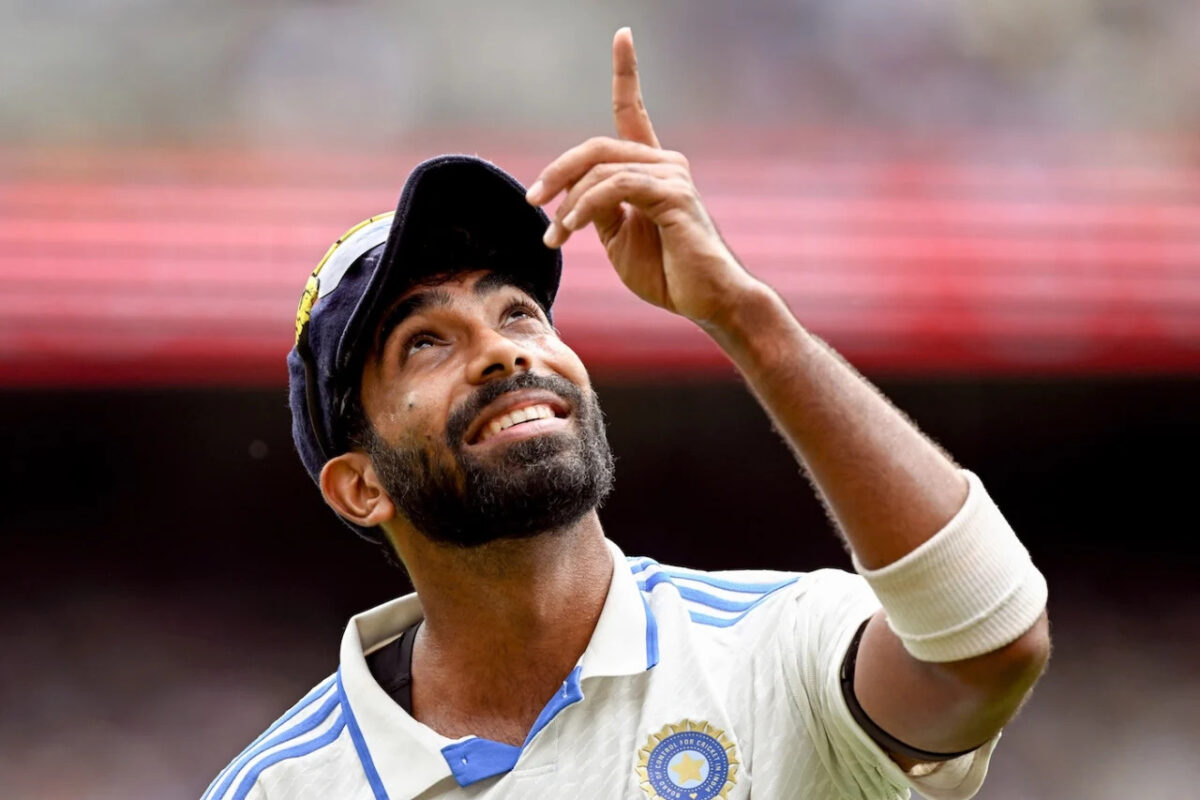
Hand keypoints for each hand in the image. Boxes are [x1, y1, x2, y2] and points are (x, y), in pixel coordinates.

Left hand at [525, 28, 753, 324]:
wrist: (707, 302)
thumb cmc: (667, 274)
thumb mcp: (619, 239)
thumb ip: (598, 210)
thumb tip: (573, 195)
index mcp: (651, 169)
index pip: (633, 111)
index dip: (627, 72)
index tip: (623, 34)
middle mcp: (665, 163)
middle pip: (597, 146)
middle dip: (557, 171)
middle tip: (531, 200)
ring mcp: (672, 176)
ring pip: (601, 169)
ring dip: (567, 203)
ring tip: (555, 235)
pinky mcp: (673, 195)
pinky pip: (616, 187)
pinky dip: (585, 205)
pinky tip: (570, 229)